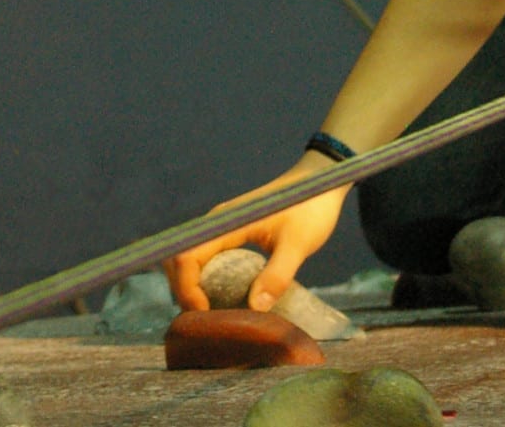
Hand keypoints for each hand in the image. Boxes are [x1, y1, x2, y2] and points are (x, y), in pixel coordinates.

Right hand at [166, 163, 348, 312]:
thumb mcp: (299, 243)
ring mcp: (223, 228)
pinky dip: (205, 282)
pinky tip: (221, 301)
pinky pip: (207, 260)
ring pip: (191, 261)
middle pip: (181, 260)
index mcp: (227, 222)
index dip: (187, 289)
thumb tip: (255, 309)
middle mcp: (218, 224)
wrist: (323, 180)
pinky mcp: (232, 234)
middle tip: (204, 323)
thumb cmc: (312, 206)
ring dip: (192, 288)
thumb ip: (277, 274)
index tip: (204, 316)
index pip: (187, 256)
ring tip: (211, 317)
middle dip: (184, 293)